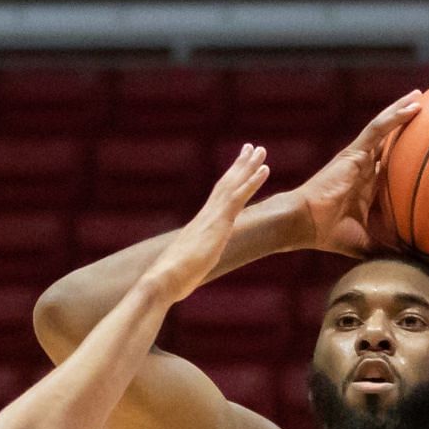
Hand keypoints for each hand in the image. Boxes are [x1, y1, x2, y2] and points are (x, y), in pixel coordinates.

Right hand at [143, 144, 270, 301]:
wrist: (163, 280)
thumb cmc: (171, 281)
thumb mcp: (186, 270)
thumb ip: (191, 264)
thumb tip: (185, 272)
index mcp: (200, 225)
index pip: (216, 199)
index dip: (228, 182)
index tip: (236, 168)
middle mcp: (205, 216)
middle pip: (225, 184)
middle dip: (238, 166)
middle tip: (250, 147)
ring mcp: (212, 217)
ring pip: (233, 185)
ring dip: (248, 166)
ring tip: (260, 150)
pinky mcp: (219, 222)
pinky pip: (239, 196)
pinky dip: (252, 181)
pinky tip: (264, 168)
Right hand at [284, 91, 422, 256]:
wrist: (305, 223)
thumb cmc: (329, 234)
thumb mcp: (368, 242)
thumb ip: (389, 249)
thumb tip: (416, 266)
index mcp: (367, 186)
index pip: (391, 166)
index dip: (407, 156)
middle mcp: (363, 167)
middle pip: (390, 141)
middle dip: (407, 126)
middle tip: (428, 111)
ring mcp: (358, 158)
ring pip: (384, 128)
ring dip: (402, 111)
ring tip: (421, 96)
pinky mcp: (353, 152)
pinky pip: (378, 129)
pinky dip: (395, 117)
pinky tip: (413, 106)